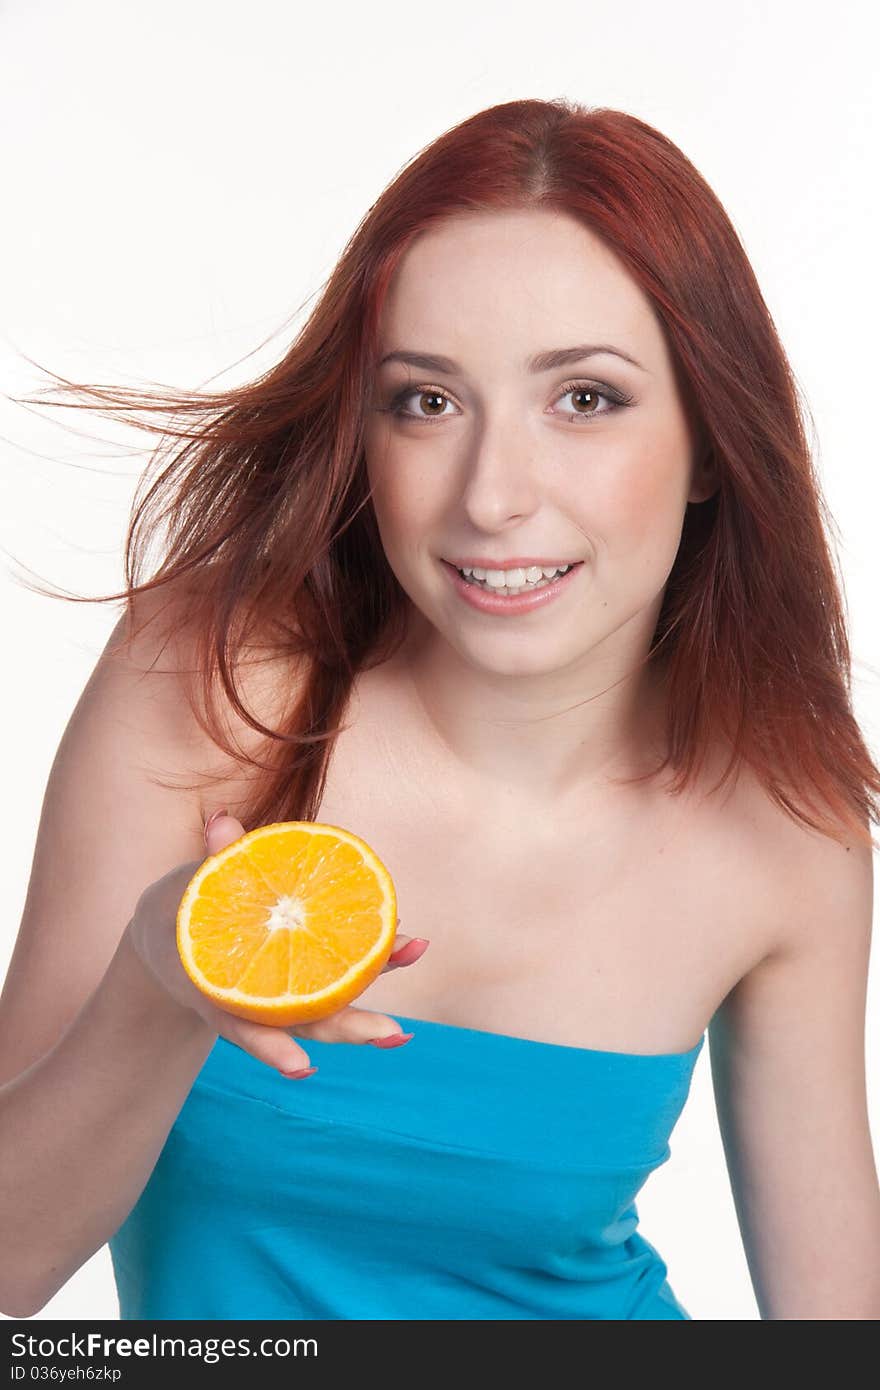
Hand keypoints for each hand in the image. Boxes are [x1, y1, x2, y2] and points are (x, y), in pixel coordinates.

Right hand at [126, 811, 429, 1075]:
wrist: (171, 934)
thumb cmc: (182, 907)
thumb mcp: (187, 889)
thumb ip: (214, 860)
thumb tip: (223, 822)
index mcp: (216, 990)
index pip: (242, 1026)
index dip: (270, 1046)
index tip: (303, 1068)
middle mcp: (254, 1003)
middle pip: (304, 1020)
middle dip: (350, 1028)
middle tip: (395, 1033)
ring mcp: (280, 995)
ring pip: (328, 1009)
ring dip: (372, 1010)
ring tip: (415, 1014)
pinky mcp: (300, 978)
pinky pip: (338, 977)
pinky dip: (372, 966)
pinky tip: (410, 950)